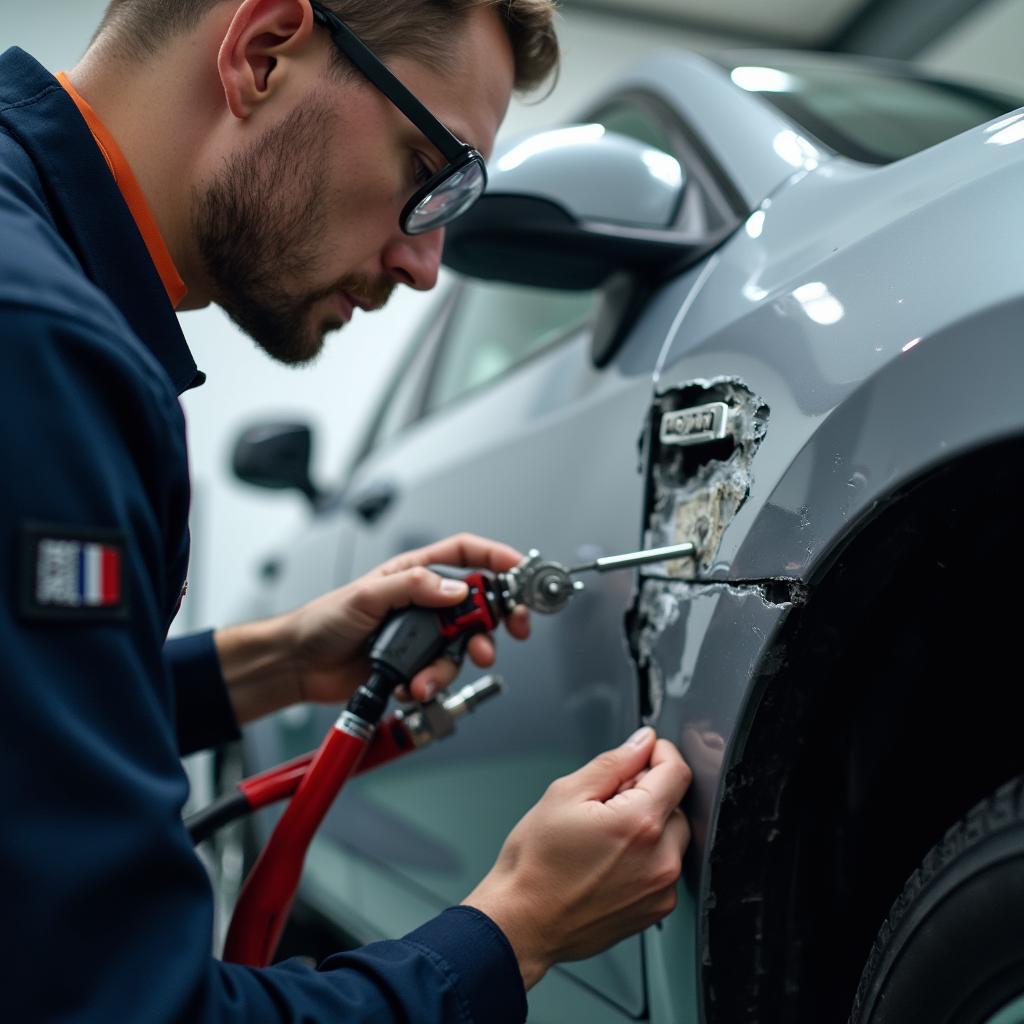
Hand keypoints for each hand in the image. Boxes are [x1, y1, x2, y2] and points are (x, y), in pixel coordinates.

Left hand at [284, 533, 529, 704]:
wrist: (302, 666)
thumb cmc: (324, 620)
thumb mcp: (367, 594)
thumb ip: (413, 587)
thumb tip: (455, 590)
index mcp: (415, 574)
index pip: (465, 555)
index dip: (496, 557)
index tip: (520, 569)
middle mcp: (425, 603)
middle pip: (479, 606)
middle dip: (496, 622)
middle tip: (507, 634)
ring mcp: (423, 635)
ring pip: (462, 648)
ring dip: (450, 667)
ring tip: (426, 679)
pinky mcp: (416, 665)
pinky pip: (440, 675)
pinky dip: (429, 683)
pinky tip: (408, 685)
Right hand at [462, 728, 691, 988]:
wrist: (522, 922)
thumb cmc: (534, 865)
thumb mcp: (565, 794)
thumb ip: (612, 763)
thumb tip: (640, 744)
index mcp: (639, 823)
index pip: (677, 772)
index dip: (661, 753)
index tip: (646, 751)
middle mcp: (660, 859)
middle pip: (676, 804)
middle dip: (649, 792)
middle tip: (607, 799)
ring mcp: (660, 889)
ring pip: (673, 837)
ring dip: (649, 824)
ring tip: (604, 833)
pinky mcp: (655, 908)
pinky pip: (664, 867)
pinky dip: (646, 855)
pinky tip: (609, 858)